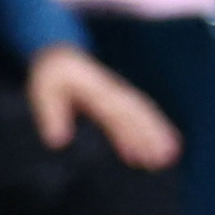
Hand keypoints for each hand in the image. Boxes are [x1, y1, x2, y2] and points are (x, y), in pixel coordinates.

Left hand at [27, 44, 180, 168]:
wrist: (59, 57)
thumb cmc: (52, 75)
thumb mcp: (44, 91)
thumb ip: (51, 114)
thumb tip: (58, 141)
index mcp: (98, 92)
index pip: (120, 114)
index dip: (135, 132)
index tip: (149, 148)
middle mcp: (113, 94)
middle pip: (138, 115)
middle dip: (155, 134)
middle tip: (169, 156)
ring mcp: (116, 98)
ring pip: (140, 117)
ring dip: (155, 135)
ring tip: (168, 157)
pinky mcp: (115, 105)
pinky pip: (132, 120)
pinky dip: (140, 137)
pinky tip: (143, 158)